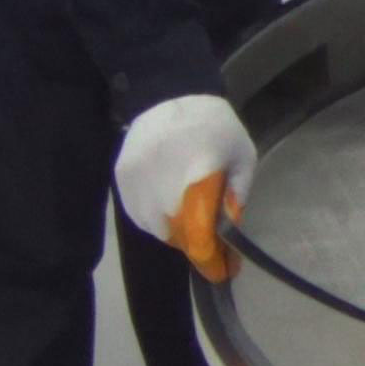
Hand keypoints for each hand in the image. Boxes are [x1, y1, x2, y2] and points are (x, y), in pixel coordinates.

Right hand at [114, 94, 256, 282]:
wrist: (168, 94)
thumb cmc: (215, 126)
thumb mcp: (243, 156)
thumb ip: (237, 195)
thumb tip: (228, 232)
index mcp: (198, 174)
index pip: (198, 231)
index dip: (210, 257)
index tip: (223, 271)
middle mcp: (162, 182)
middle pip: (177, 234)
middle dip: (196, 242)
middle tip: (211, 239)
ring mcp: (137, 181)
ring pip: (156, 228)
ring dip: (175, 231)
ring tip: (190, 216)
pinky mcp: (121, 179)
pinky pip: (139, 215)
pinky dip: (155, 219)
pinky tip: (169, 204)